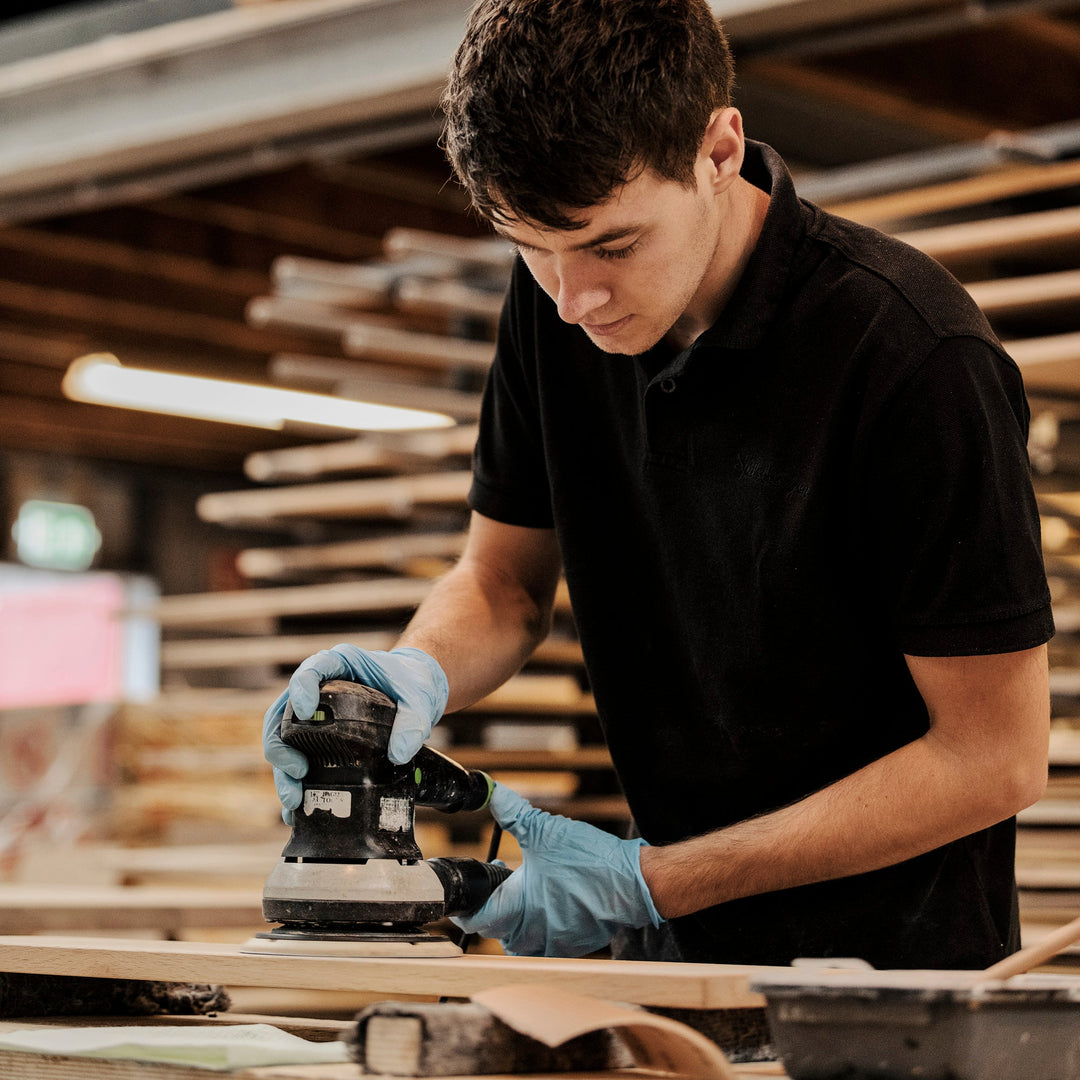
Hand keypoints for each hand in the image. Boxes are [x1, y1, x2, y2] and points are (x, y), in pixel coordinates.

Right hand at [262, 645, 448, 816]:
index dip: (302, 688)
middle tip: (298, 771)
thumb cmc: (413, 684)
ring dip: (282, 769)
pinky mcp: (318, 735)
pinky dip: (293, 780)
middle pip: (284, 711)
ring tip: (294, 799)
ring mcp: (315, 713)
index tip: (307, 711)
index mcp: (341, 664)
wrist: (416, 689)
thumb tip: (399, 755)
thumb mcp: (419, 698)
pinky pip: (297, 755)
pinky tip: (297, 807)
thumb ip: (414, 722)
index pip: (312, 669)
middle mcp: (320, 686)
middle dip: (281, 744)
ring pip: (283, 737)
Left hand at [451, 783, 662, 955]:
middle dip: (491, 906)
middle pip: (495, 932)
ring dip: (514, 918)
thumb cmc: (591, 861)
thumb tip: (492, 793)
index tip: (467, 890)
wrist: (635, 884)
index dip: (466, 907)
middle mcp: (534, 933)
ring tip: (522, 890)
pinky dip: (539, 924)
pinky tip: (549, 898)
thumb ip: (514, 812)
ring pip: (519, 940)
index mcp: (519, 909)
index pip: (477, 921)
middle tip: (500, 878)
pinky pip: (545, 942)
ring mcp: (555, 943)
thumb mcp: (545, 829)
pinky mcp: (575, 944)